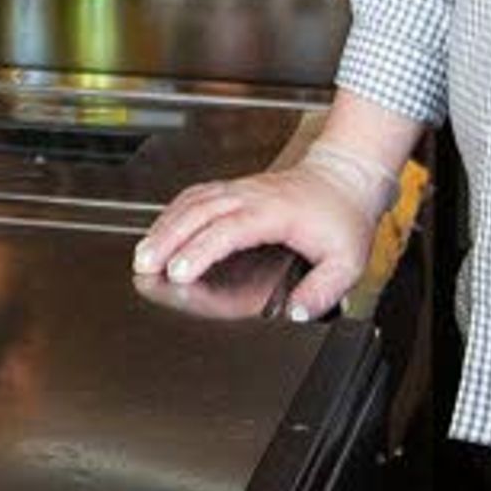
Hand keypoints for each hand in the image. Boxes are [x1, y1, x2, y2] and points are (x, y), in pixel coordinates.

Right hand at [131, 152, 392, 323]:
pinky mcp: (233, 190)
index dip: (200, 249)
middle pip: (199, 211)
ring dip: (164, 226)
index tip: (178, 270)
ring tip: (143, 254)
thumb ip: (323, 290)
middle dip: (167, 237)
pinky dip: (172, 214)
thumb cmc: (343, 217)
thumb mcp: (347, 261)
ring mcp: (240, 190)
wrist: (345, 177)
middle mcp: (251, 196)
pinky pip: (195, 197)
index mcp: (275, 212)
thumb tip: (296, 313)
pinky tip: (160, 232)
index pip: (228, 229)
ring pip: (192, 202)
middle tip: (144, 265)